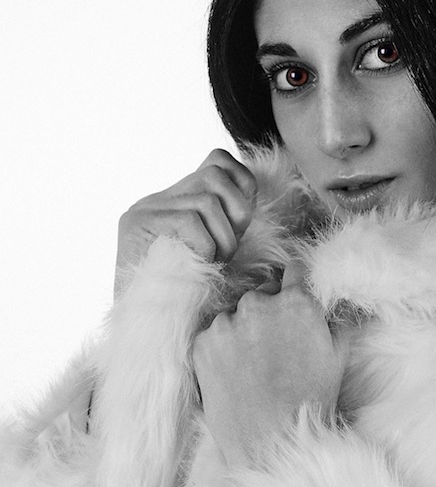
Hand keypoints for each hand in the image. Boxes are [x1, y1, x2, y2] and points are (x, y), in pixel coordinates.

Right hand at [115, 149, 256, 296]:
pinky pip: (189, 220)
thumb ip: (225, 223)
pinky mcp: (136, 224)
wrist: (142, 325)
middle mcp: (157, 199)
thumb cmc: (186, 296)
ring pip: (206, 199)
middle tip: (229, 249)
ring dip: (223, 236)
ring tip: (215, 262)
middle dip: (237, 212)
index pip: (218, 160)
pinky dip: (205, 245)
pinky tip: (198, 265)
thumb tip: (249, 195)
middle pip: (214, 174)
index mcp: (175, 200)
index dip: (242, 185)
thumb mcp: (214, 252)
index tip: (241, 223)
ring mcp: (144, 209)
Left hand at [193, 260, 346, 463]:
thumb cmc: (310, 399)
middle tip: (275, 343)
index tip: (291, 293)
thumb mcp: (337, 357)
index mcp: (296, 302)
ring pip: (234, 314)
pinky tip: (234, 372)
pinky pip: (212, 335)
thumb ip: (342, 321)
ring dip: (242, 329)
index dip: (294, 283)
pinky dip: (220, 348)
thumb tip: (351, 305)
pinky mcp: (202, 344)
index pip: (293, 271)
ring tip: (254, 365)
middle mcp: (258, 304)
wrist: (270, 440)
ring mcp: (226, 323)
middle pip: (262, 293)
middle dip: (268, 311)